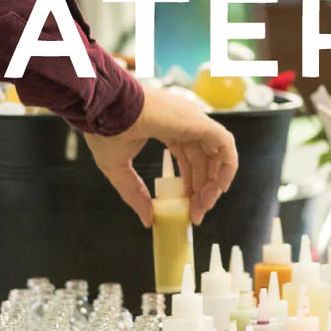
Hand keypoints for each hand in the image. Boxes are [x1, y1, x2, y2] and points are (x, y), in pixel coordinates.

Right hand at [83, 81, 237, 227]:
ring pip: (217, 154)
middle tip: (196, 213)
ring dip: (214, 183)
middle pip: (203, 160)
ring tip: (203, 206)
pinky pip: (225, 144)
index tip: (187, 208)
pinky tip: (220, 187)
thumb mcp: (117, 169)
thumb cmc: (104, 130)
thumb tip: (148, 220)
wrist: (103, 110)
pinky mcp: (199, 121)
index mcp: (165, 127)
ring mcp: (192, 120)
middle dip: (202, 189)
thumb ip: (135, 194)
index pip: (188, 157)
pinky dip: (227, 165)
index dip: (190, 184)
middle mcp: (183, 122)